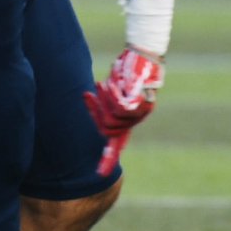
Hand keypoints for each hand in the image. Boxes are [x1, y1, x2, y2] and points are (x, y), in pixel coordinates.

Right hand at [84, 48, 164, 175]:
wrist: (145, 55)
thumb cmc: (128, 70)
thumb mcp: (113, 88)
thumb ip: (105, 101)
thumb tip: (85, 99)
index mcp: (129, 118)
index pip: (117, 142)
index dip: (109, 159)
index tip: (100, 175)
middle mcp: (137, 119)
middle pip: (107, 129)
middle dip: (95, 111)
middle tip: (92, 92)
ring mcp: (142, 113)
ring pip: (112, 119)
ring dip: (104, 101)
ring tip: (105, 83)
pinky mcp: (143, 105)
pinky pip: (120, 108)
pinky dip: (112, 95)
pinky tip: (113, 82)